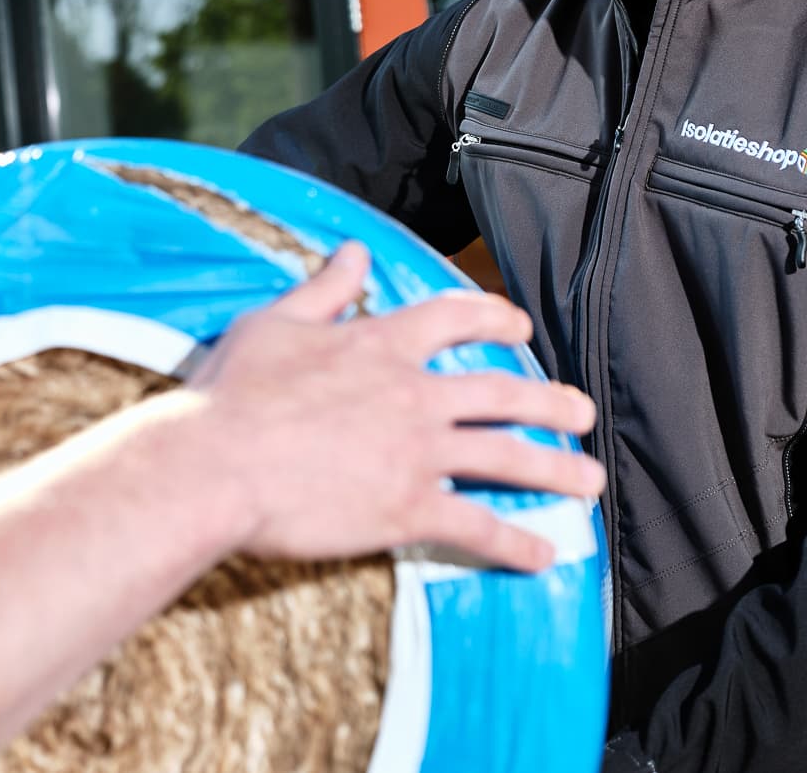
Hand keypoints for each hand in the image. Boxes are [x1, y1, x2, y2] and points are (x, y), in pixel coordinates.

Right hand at [184, 242, 602, 571]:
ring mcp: (416, 452)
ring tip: (591, 479)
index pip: (453, 317)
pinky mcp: (407, 508)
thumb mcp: (273, 322)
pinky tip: (544, 555)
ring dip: (555, 469)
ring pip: (505, 456)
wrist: (216, 464)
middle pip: (500, 390)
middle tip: (583, 410)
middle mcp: (412, 393)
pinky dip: (514, 543)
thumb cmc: (232, 393)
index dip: (492, 315)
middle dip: (549, 400)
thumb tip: (355, 250)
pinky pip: (476, 527)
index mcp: (380, 343)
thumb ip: (324, 289)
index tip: (518, 322)